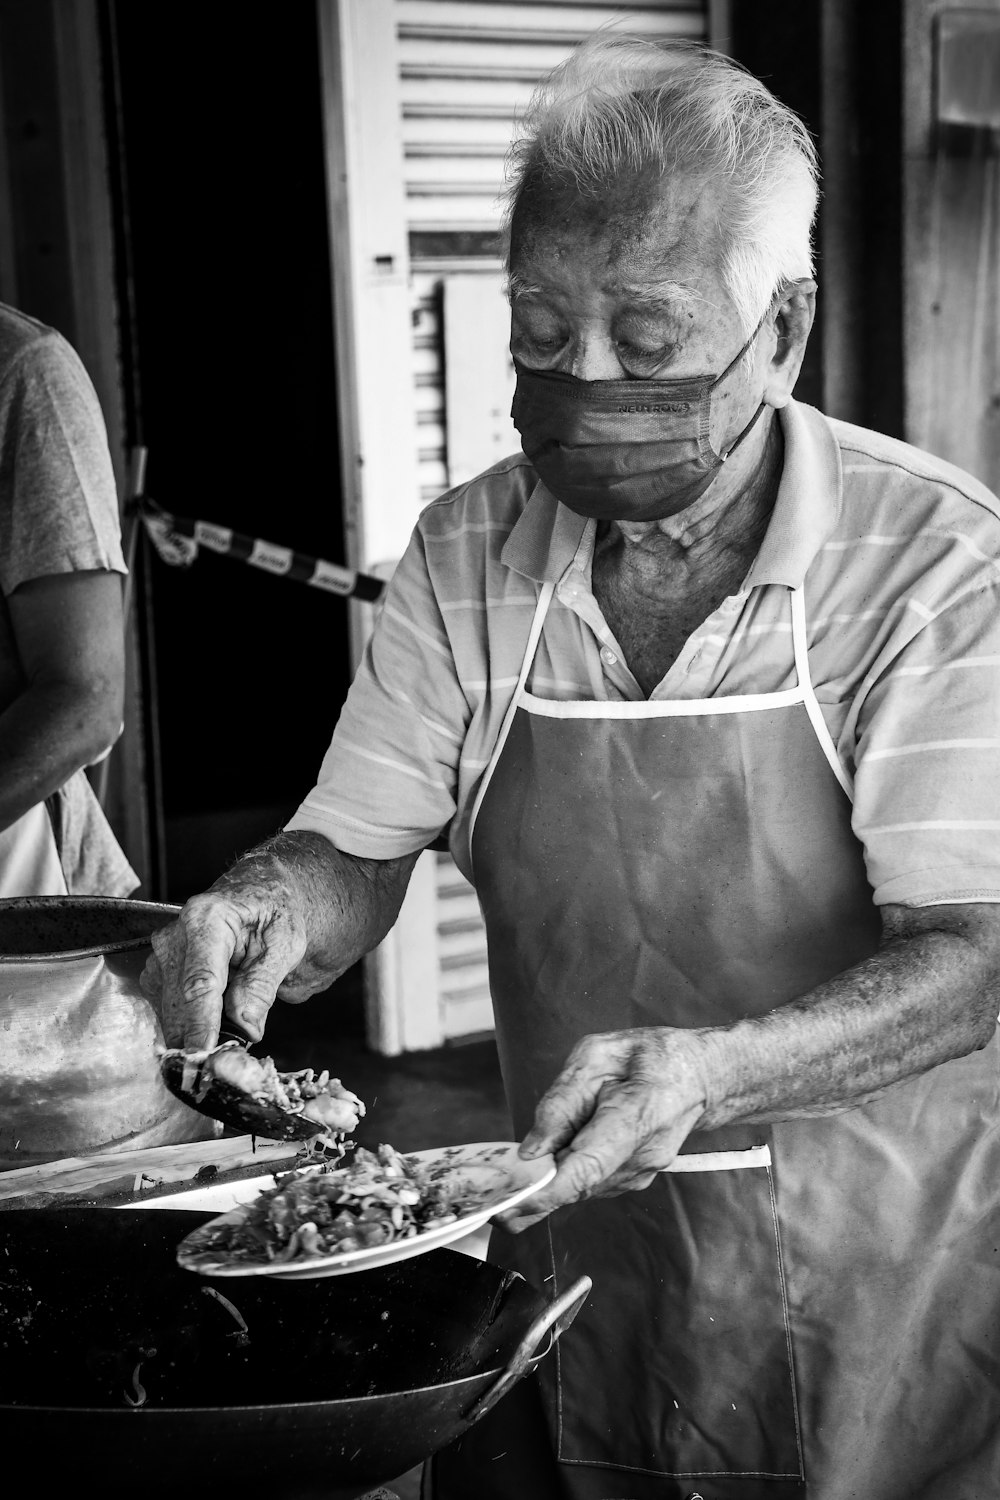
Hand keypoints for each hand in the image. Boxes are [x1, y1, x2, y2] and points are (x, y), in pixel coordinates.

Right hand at [140, 886, 331, 1050]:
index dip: (200, 1024)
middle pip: (178, 1002)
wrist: (261, 893)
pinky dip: (191, 1022)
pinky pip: (169, 1008)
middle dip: (199, 1037)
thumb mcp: (285, 944)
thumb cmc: (275, 912)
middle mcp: (175, 935)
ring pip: (170, 1010)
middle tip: (227, 1062)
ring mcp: (161, 953)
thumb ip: (262, 986)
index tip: (204, 1055)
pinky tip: (214, 1019)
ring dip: (196, 1031)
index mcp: (207, 919)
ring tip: (229, 1034)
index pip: (200, 983)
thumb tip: (246, 1027)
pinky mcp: (158, 971)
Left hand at [493, 1027, 709, 1233]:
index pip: (587, 1167)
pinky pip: (588, 1182)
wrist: (702, 1076)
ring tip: (511, 1171)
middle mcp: (642, 1156)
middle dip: (529, 1193)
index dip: (546, 1191)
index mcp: (637, 1116)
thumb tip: (531, 1149)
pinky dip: (562, 1176)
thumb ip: (562, 1099)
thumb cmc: (652, 1057)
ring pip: (579, 1187)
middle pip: (576, 1185)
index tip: (509, 1204)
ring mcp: (640, 1174)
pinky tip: (546, 1160)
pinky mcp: (632, 1180)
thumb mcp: (598, 1054)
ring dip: (544, 1183)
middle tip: (484, 1196)